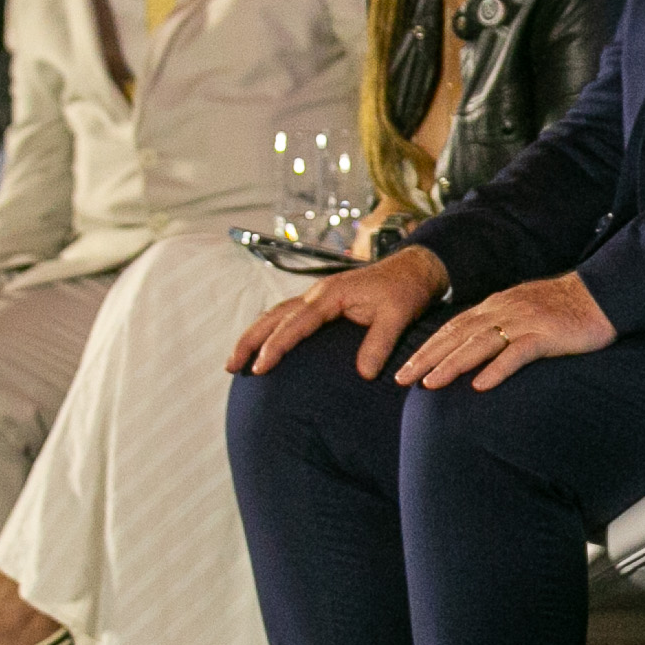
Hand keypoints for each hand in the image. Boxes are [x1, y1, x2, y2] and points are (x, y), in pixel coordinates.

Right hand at [230, 246, 450, 380]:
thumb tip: (365, 374)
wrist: (414, 269)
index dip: (275, 346)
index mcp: (331, 295)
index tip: (259, 367)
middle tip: (230, 367)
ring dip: (254, 336)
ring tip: (236, 362)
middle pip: (273, 316)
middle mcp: (317, 293)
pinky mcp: (322, 302)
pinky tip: (263, 347)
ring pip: (276, 315)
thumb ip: (380, 343)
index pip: (295, 323)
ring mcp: (317, 296)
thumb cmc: (406, 291)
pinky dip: (271, 330)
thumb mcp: (398, 317)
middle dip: (249, 341)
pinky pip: (288, 315)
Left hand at [391, 271, 615, 392]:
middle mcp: (503, 310)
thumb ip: (498, 326)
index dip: (426, 348)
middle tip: (402, 379)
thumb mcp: (522, 312)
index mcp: (495, 305)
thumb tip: (472, 350)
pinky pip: (517, 353)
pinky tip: (481, 385)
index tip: (404, 369)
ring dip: (452, 364)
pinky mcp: (546, 334)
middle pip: (457, 336)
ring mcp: (524, 321)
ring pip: (480, 344)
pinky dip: (497, 369)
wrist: (601, 296)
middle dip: (427, 358)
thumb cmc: (563, 309)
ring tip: (431, 384)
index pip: (452, 328)